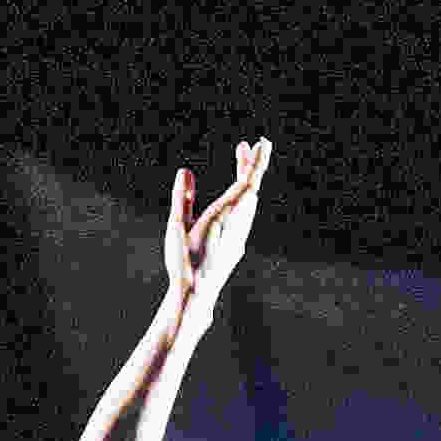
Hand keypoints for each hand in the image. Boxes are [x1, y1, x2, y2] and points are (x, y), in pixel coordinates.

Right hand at [160, 137, 270, 307]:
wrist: (195, 297)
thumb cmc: (184, 262)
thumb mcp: (177, 227)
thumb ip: (182, 198)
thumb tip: (185, 171)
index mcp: (226, 214)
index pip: (248, 181)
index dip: (256, 161)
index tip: (263, 142)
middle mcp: (239, 224)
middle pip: (251, 189)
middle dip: (250, 166)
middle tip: (245, 147)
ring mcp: (240, 236)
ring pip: (250, 203)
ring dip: (246, 183)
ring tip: (242, 166)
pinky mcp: (236, 247)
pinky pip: (245, 216)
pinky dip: (243, 200)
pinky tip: (237, 199)